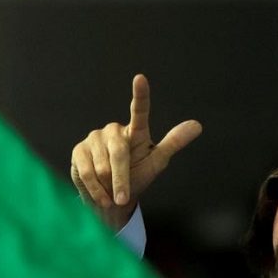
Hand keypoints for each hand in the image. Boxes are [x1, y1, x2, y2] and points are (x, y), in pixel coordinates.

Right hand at [70, 74, 201, 229]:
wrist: (112, 199)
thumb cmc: (137, 176)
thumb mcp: (156, 162)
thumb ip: (173, 143)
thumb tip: (197, 125)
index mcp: (136, 132)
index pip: (139, 111)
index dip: (140, 95)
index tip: (140, 79)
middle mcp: (114, 131)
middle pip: (119, 153)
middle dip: (121, 179)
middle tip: (122, 197)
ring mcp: (94, 139)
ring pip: (102, 166)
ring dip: (108, 186)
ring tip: (111, 192)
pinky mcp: (79, 150)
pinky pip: (87, 172)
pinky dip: (95, 189)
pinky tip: (100, 195)